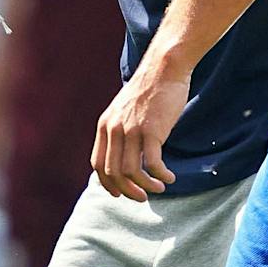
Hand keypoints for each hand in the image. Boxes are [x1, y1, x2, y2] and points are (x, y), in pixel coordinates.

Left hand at [92, 59, 188, 201]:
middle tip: (142, 198)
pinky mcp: (151, 130)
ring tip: (159, 188)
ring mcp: (132, 130)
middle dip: (127, 191)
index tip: (120, 194)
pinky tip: (169, 177)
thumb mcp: (124, 110)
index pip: (98, 164)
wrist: (164, 68)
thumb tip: (124, 155)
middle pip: (113, 173)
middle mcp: (114, 129)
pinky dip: (160, 176)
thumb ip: (120, 130)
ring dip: (146, 186)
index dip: (108, 184)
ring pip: (132, 172)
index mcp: (105, 125)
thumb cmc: (150, 90)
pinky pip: (152, 164)